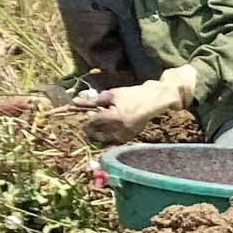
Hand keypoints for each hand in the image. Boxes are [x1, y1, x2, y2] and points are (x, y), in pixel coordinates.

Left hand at [78, 65, 196, 144]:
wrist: (156, 99)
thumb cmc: (134, 94)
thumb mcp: (113, 94)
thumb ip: (95, 99)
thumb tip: (76, 101)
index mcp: (114, 117)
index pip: (93, 122)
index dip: (86, 119)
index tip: (84, 115)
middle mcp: (120, 128)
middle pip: (98, 132)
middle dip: (92, 127)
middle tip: (91, 119)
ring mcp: (127, 133)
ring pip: (106, 137)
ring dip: (100, 132)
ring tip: (100, 123)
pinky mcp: (132, 134)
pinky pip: (116, 138)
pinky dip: (110, 134)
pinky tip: (110, 127)